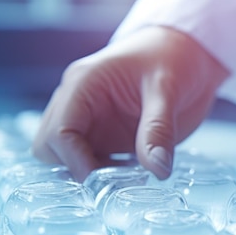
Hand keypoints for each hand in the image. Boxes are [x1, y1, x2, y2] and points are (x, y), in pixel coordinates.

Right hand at [32, 26, 228, 180]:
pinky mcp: (105, 136)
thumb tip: (158, 170)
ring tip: (126, 180)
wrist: (186, 51)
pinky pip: (90, 162)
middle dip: (75, 169)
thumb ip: (159, 130)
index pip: (59, 132)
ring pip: (63, 158)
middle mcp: (77, 103)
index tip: (105, 183)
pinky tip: (131, 176)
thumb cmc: (172, 58)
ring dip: (88, 174)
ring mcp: (89, 121)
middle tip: (114, 183)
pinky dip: (104, 175)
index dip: (77, 162)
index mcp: (83, 84)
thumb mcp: (168, 89)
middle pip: (48, 147)